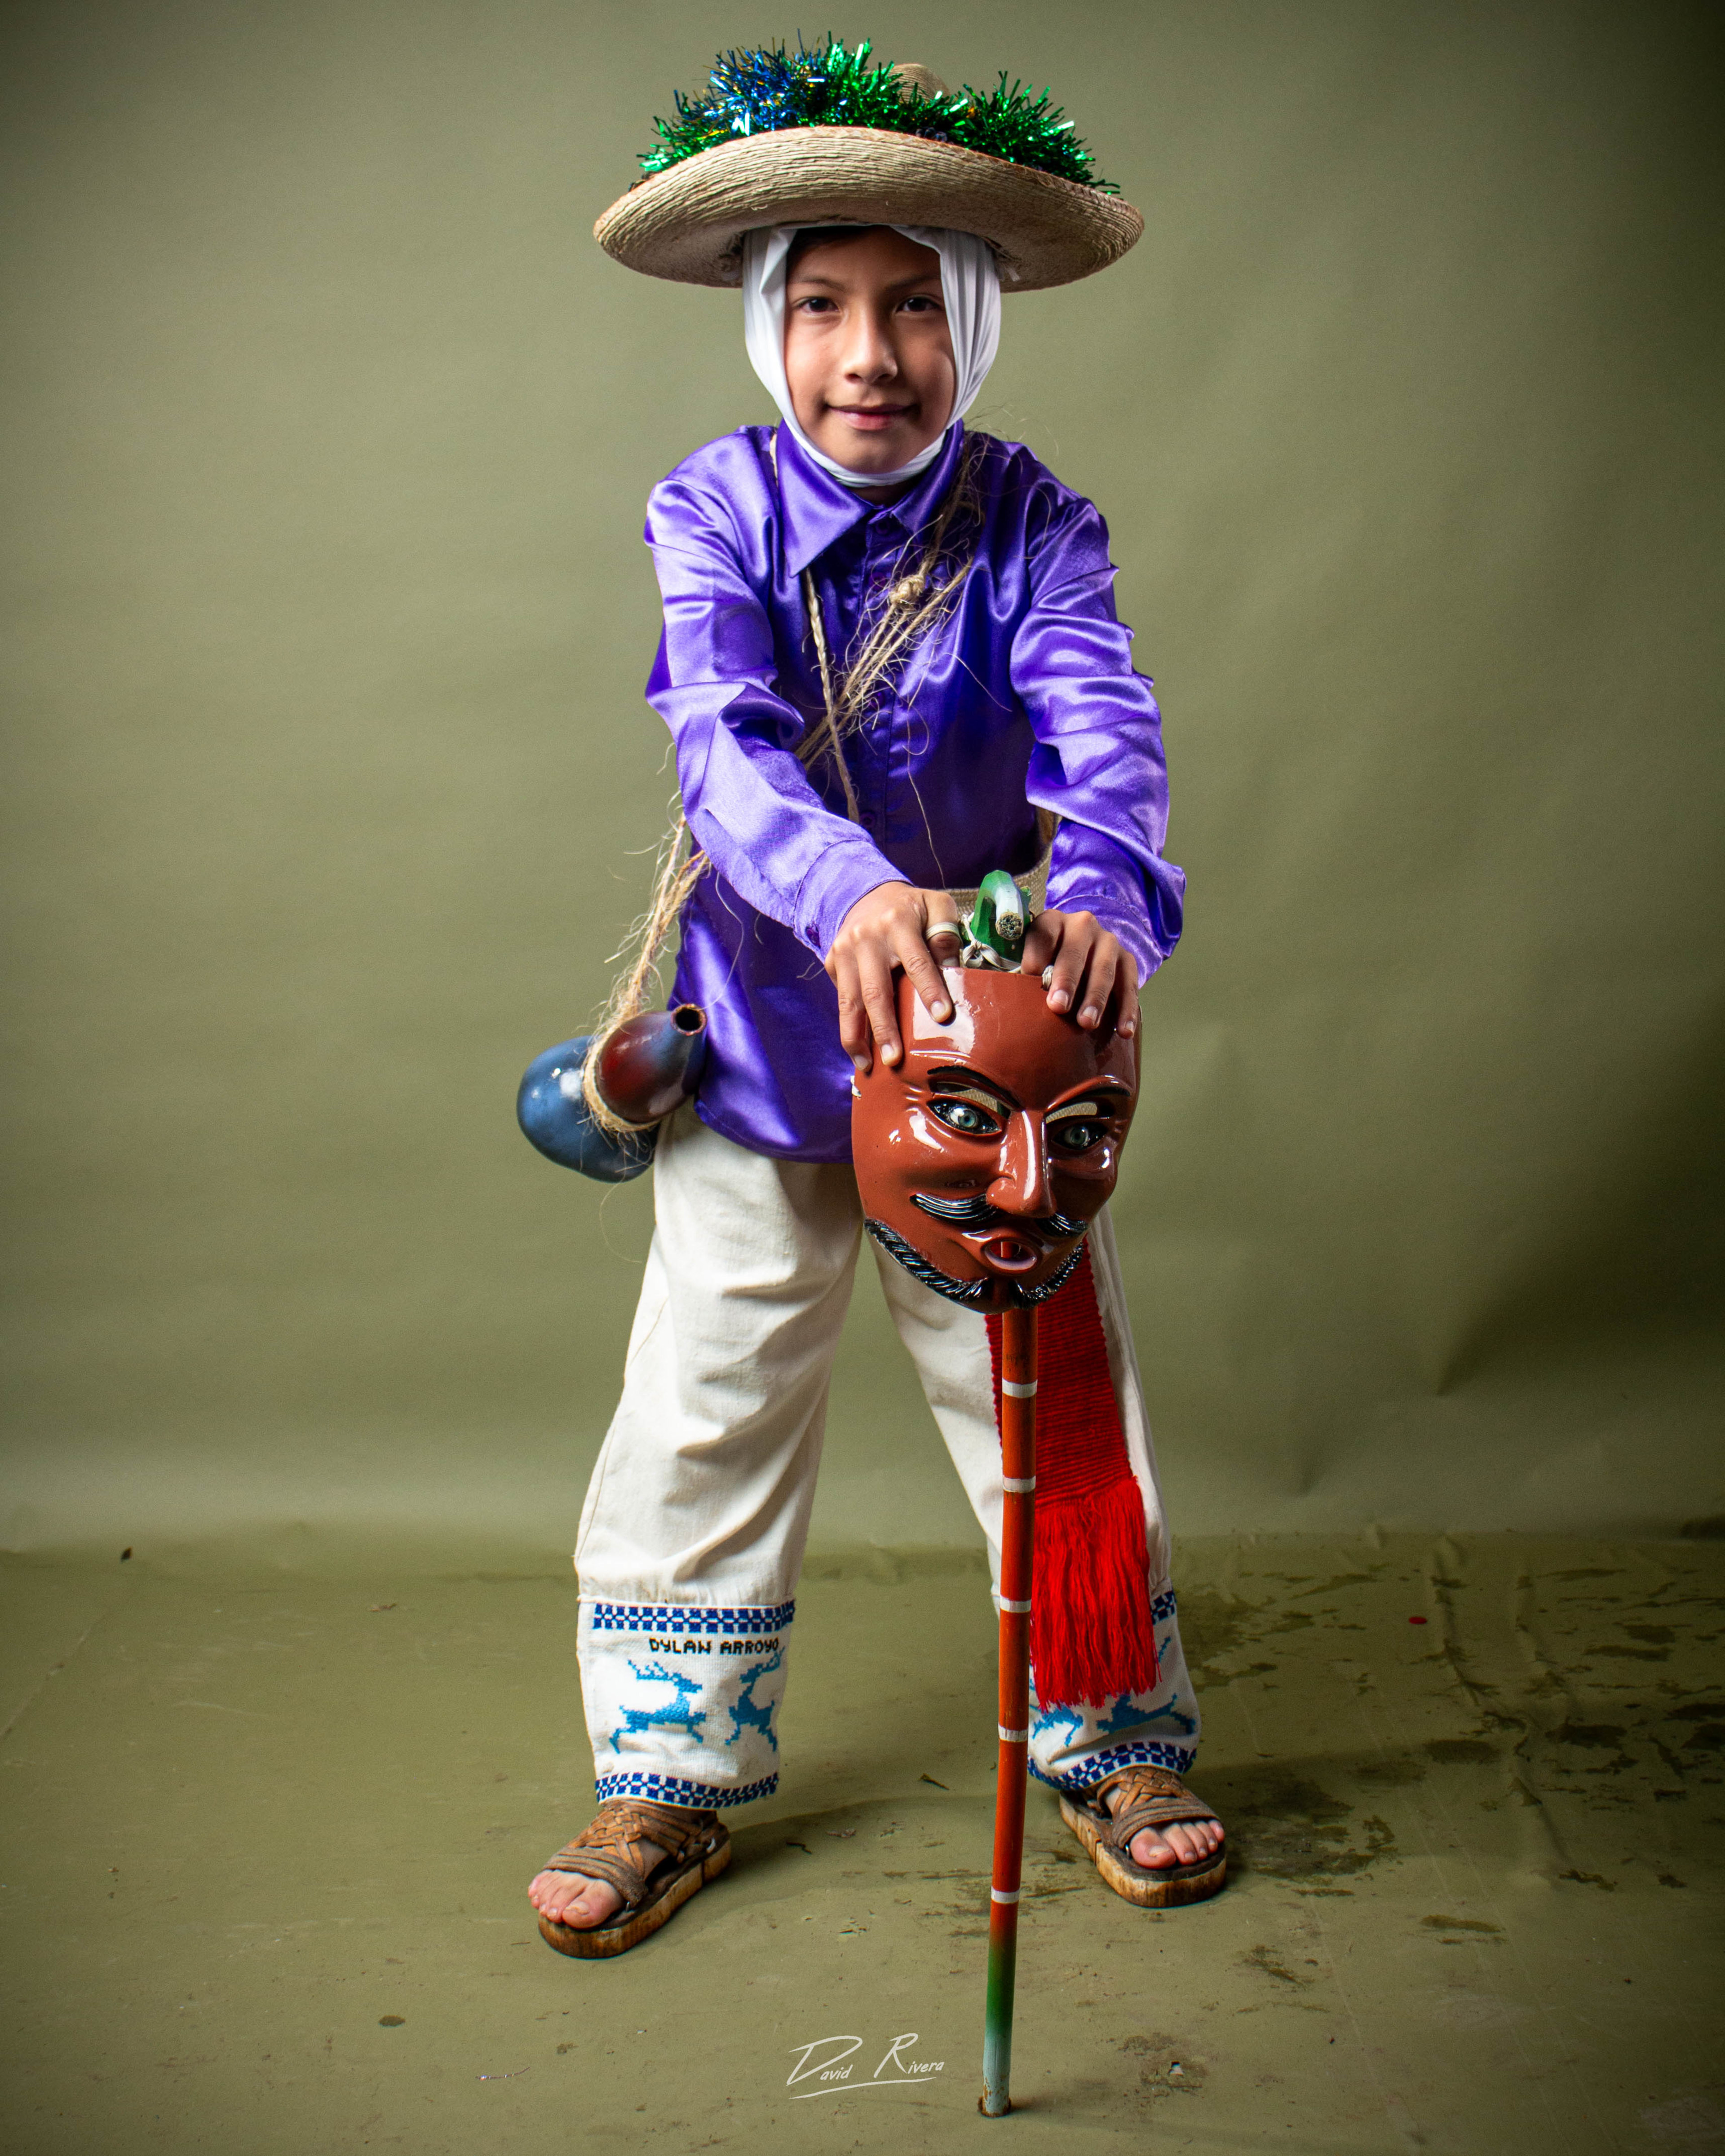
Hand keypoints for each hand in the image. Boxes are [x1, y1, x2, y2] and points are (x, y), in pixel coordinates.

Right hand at [827, 883, 963, 1071]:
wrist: (864, 893)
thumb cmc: (910, 908)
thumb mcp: (936, 907)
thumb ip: (946, 935)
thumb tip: (953, 971)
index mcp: (898, 923)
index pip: (917, 962)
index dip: (930, 990)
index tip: (942, 1017)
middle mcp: (866, 938)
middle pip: (875, 991)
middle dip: (885, 1028)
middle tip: (895, 1059)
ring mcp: (844, 952)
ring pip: (849, 1002)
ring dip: (857, 1037)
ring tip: (867, 1066)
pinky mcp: (832, 963)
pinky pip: (841, 1000)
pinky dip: (849, 1027)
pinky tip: (859, 1050)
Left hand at [1021, 909, 1138, 1037]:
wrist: (1084, 951)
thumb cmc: (1047, 963)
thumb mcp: (1032, 958)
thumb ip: (1024, 973)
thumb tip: (1013, 1001)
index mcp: (1052, 922)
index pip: (1043, 934)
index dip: (1036, 956)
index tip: (1031, 977)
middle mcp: (1082, 926)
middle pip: (1074, 952)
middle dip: (1066, 981)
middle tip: (1058, 1007)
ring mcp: (1108, 941)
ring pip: (1103, 969)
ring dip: (1095, 998)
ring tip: (1087, 1024)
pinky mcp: (1127, 959)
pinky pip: (1129, 984)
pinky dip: (1126, 1009)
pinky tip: (1123, 1031)